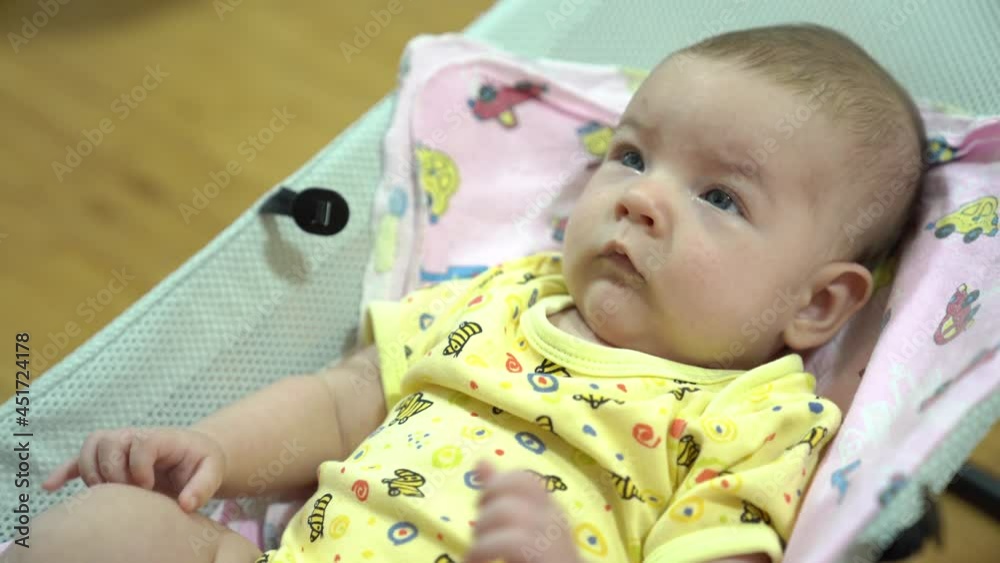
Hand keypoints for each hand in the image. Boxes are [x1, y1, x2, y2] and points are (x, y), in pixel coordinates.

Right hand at [42, 427, 226, 511]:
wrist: (192, 457)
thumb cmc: (201, 463)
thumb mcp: (213, 471)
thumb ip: (203, 486)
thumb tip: (184, 505)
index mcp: (160, 437)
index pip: (139, 443)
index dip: (139, 467)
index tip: (149, 487)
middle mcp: (134, 436)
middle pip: (108, 443)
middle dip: (114, 473)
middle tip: (130, 493)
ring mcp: (118, 446)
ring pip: (90, 449)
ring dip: (94, 474)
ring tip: (110, 494)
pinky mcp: (106, 460)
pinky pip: (78, 461)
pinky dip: (63, 472)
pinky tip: (49, 487)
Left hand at [465, 461, 581, 562]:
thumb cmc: (537, 562)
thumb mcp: (515, 528)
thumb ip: (499, 497)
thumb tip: (480, 461)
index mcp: (551, 511)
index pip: (523, 479)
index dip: (495, 487)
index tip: (484, 508)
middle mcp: (555, 519)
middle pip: (515, 487)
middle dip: (487, 506)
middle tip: (481, 534)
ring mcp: (552, 537)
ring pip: (506, 511)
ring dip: (482, 532)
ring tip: (478, 554)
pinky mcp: (541, 553)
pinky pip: (508, 540)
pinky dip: (482, 551)